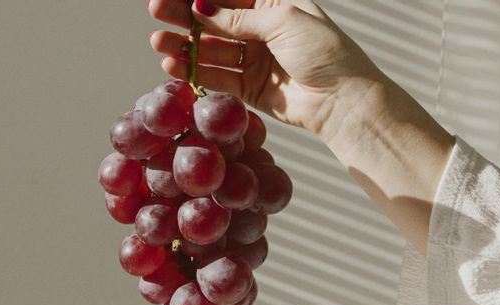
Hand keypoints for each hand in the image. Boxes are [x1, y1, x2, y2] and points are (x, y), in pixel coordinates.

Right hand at [147, 0, 384, 134]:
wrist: (342, 100)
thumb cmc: (325, 52)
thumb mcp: (283, 22)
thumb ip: (239, 18)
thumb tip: (201, 7)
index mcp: (274, 5)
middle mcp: (261, 30)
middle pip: (215, 19)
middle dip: (186, 16)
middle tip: (157, 11)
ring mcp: (254, 59)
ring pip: (211, 49)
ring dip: (185, 45)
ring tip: (159, 42)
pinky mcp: (249, 87)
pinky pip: (217, 77)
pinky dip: (194, 71)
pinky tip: (172, 65)